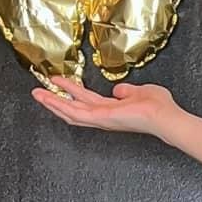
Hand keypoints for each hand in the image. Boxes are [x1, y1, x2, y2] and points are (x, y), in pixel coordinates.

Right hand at [31, 74, 176, 139]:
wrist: (164, 115)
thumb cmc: (157, 106)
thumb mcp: (139, 92)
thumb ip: (127, 91)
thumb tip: (118, 90)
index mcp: (111, 109)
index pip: (85, 101)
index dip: (71, 92)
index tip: (59, 82)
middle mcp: (103, 116)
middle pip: (73, 108)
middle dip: (55, 100)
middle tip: (38, 91)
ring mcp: (101, 119)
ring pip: (70, 112)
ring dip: (52, 103)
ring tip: (37, 93)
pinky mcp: (100, 118)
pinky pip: (76, 112)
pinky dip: (61, 105)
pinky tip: (49, 98)